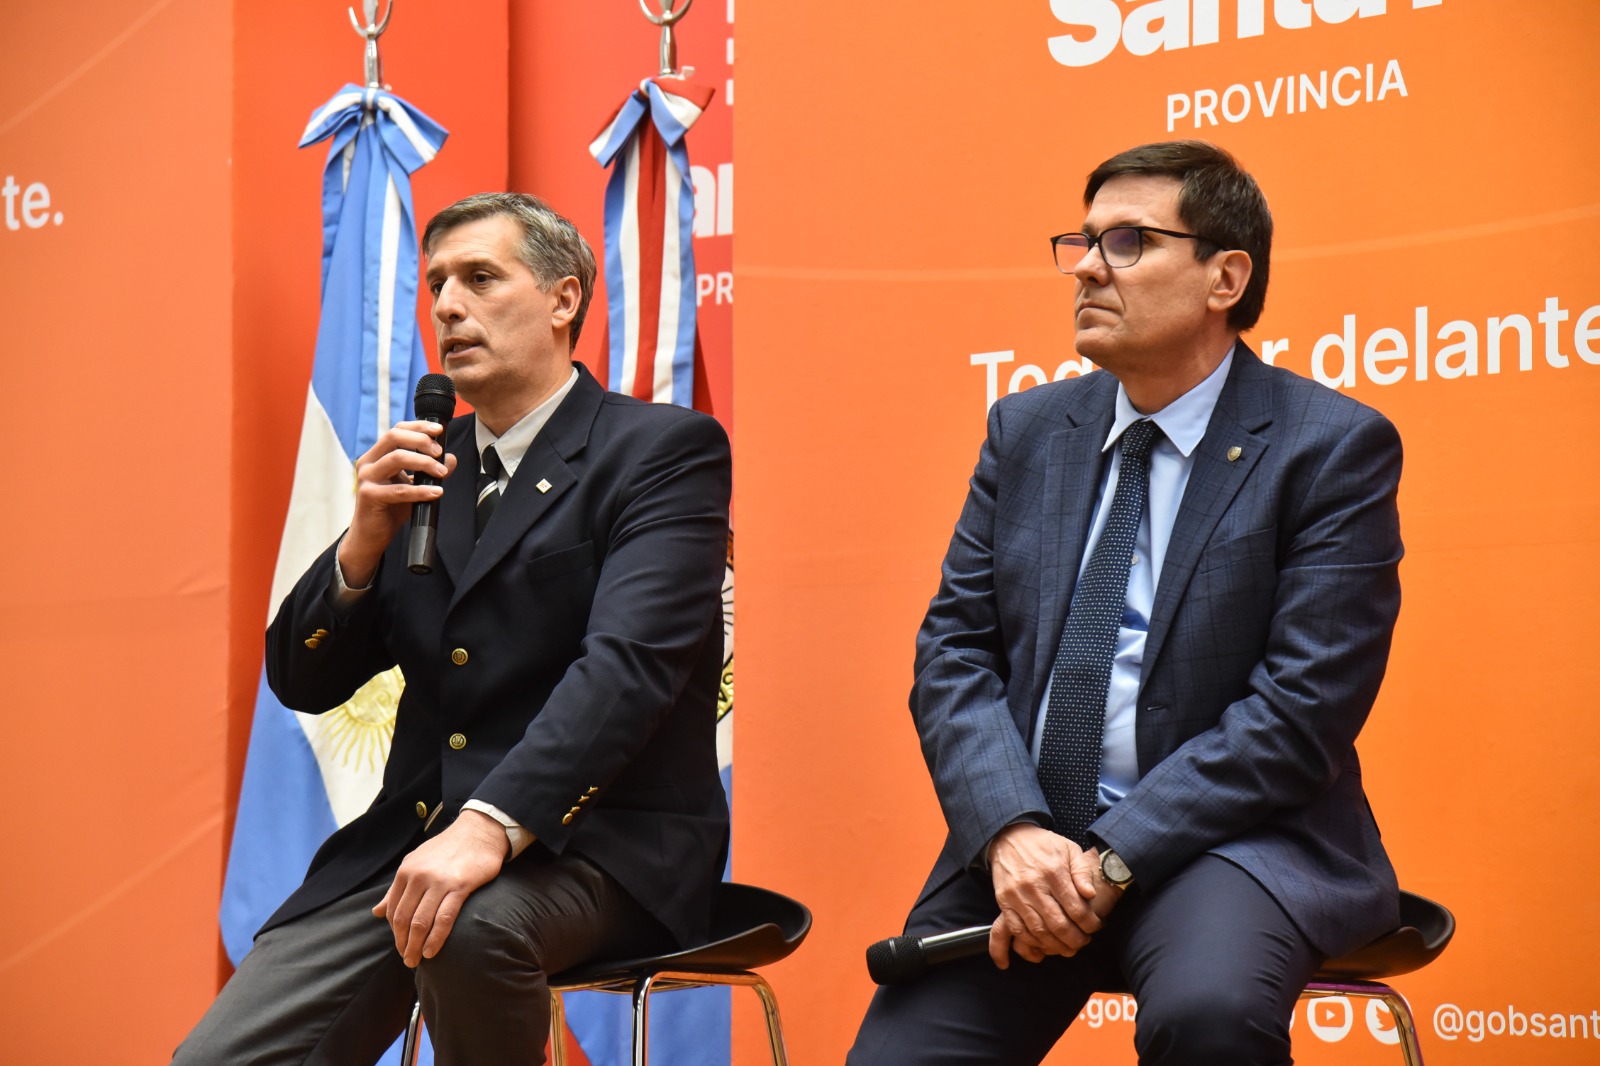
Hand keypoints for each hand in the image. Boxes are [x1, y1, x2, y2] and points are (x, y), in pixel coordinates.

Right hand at [339, 420, 458, 586]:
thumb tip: (451, 458)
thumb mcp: (414, 486)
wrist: (372, 535)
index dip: (418, 426)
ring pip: (397, 458)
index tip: (439, 430)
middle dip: (421, 440)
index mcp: (377, 455)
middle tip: (439, 452)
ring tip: (442, 472)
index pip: (397, 430)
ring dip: (424, 463)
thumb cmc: (391, 508)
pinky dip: (421, 490)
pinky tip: (436, 492)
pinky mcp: (369, 495)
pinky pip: (400, 489)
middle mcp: (368, 462)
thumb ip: (430, 471)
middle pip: (394, 437)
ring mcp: (367, 478)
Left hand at [371, 809, 508, 966]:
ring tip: (417, 960)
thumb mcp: (416, 863)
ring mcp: (438, 882)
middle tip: (407, 960)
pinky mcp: (459, 886)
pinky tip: (432, 951)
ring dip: (416, 946)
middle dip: (403, 944)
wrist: (479, 831)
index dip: (395, 933)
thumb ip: (397, 889)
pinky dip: (436, 938)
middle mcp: (418, 876)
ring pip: (421, 922)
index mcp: (406, 871)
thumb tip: (376, 912)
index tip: (401, 946)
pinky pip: (444, 918)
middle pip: (404, 919)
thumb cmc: (448, 849)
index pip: (393, 910)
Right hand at [986, 824, 1111, 968]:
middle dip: (1075, 939)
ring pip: (1039, 931)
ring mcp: (1017, 896)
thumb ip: (1082, 871)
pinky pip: (1017, 930)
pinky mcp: (1004, 902)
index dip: (1089, 924)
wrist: (1009, 837)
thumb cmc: (1044, 845)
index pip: (1076, 909)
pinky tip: (1044, 944)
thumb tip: (1091, 895)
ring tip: (1068, 947)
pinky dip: (1032, 942)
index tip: (1095, 926)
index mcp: (1054, 872)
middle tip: (1084, 941)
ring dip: (1056, 946)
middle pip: (1058, 924)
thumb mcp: (1069, 849)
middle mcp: (1034, 886)